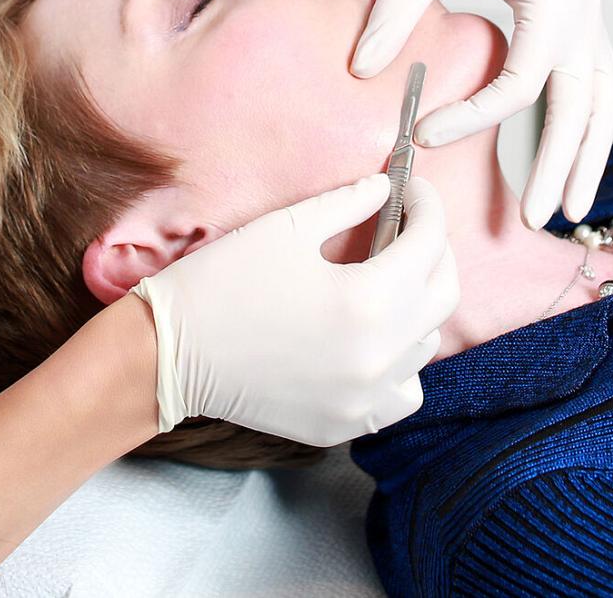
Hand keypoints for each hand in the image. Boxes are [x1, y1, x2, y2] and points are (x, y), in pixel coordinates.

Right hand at [130, 174, 457, 444]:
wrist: (169, 354)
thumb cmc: (223, 282)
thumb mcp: (287, 228)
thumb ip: (348, 203)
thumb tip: (385, 188)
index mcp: (367, 300)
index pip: (430, 243)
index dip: (427, 207)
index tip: (412, 190)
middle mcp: (378, 356)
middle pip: (443, 294)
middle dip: (434, 251)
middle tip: (408, 227)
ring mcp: (364, 398)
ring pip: (426, 345)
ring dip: (417, 304)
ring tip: (386, 279)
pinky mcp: (345, 423)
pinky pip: (401, 392)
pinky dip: (401, 363)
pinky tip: (374, 340)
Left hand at [350, 0, 612, 229]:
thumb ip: (396, 12)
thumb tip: (361, 70)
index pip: (520, 81)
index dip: (473, 115)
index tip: (422, 133)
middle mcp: (585, 8)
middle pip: (582, 104)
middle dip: (563, 165)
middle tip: (538, 219)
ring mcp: (589, 12)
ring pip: (601, 97)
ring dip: (588, 150)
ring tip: (571, 206)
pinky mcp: (577, 14)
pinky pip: (594, 79)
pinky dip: (586, 118)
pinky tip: (570, 152)